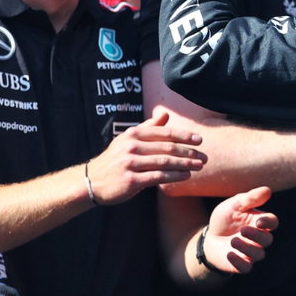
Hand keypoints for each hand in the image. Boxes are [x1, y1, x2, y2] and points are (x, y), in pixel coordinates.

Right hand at [85, 109, 205, 204]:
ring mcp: (130, 163)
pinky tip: (186, 177)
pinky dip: (174, 176)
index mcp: (133, 134)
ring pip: (164, 162)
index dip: (184, 136)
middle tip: (204, 157)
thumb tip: (165, 114)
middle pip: (167, 147)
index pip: (164, 132)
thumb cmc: (114, 160)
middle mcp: (131, 146)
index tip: (199, 140)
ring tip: (199, 166)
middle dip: (188, 152)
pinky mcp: (131, 180)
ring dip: (185, 164)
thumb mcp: (127, 139)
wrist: (92, 181)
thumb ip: (148, 127)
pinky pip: (158, 177)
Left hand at [199, 186, 278, 275]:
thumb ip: (249, 198)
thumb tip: (267, 190)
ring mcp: (251, 252)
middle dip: (257, 236)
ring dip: (247, 247)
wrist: (209, 238)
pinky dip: (239, 262)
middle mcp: (259, 238)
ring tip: (233, 241)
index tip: (258, 221)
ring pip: (258, 254)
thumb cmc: (225, 219)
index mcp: (259, 222)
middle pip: (268, 240)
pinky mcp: (242, 264)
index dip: (268, 222)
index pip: (272, 222)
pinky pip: (246, 267)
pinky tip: (229, 254)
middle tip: (242, 230)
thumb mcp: (234, 205)